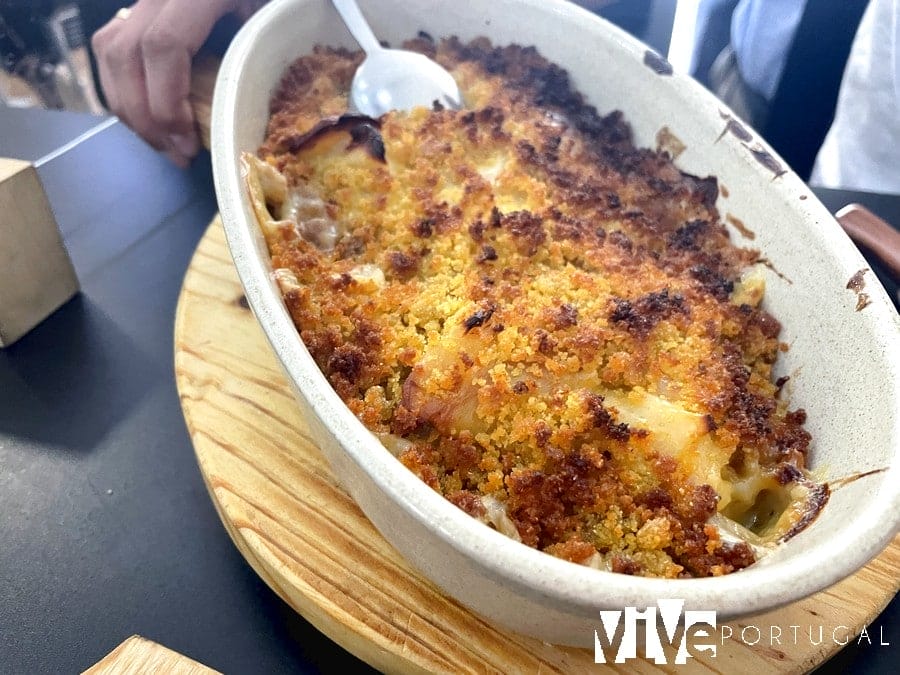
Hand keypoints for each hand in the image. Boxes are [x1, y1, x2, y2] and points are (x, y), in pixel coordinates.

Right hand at [92, 0, 257, 166]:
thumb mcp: (269, 22)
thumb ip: (256, 57)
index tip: (188, 144)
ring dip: (130, 108)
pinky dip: (125, 90)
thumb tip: (237, 118)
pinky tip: (151, 119)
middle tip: (176, 154)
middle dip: (145, 117)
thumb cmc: (267, 5)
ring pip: (110, 52)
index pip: (163, 46)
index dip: (168, 103)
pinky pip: (112, 48)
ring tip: (163, 144)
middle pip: (125, 54)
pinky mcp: (138, 11)